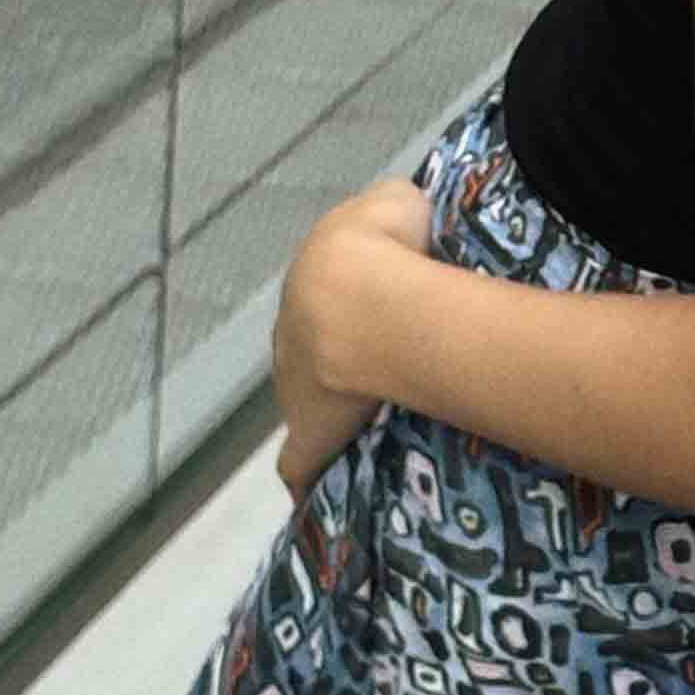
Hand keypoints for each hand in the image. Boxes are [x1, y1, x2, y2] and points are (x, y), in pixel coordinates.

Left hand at [274, 176, 432, 500]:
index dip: (356, 309)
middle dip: (346, 359)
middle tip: (389, 369)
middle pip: (316, 352)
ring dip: (338, 406)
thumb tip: (403, 223)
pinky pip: (304, 461)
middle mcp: (291, 337)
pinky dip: (310, 473)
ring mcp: (295, 389)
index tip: (384, 319)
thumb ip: (394, 216)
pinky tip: (320, 490)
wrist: (362, 295)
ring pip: (314, 401)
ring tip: (379, 417)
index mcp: (310, 284)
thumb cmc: (387, 246)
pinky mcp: (309, 434)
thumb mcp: (396, 204)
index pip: (328, 300)